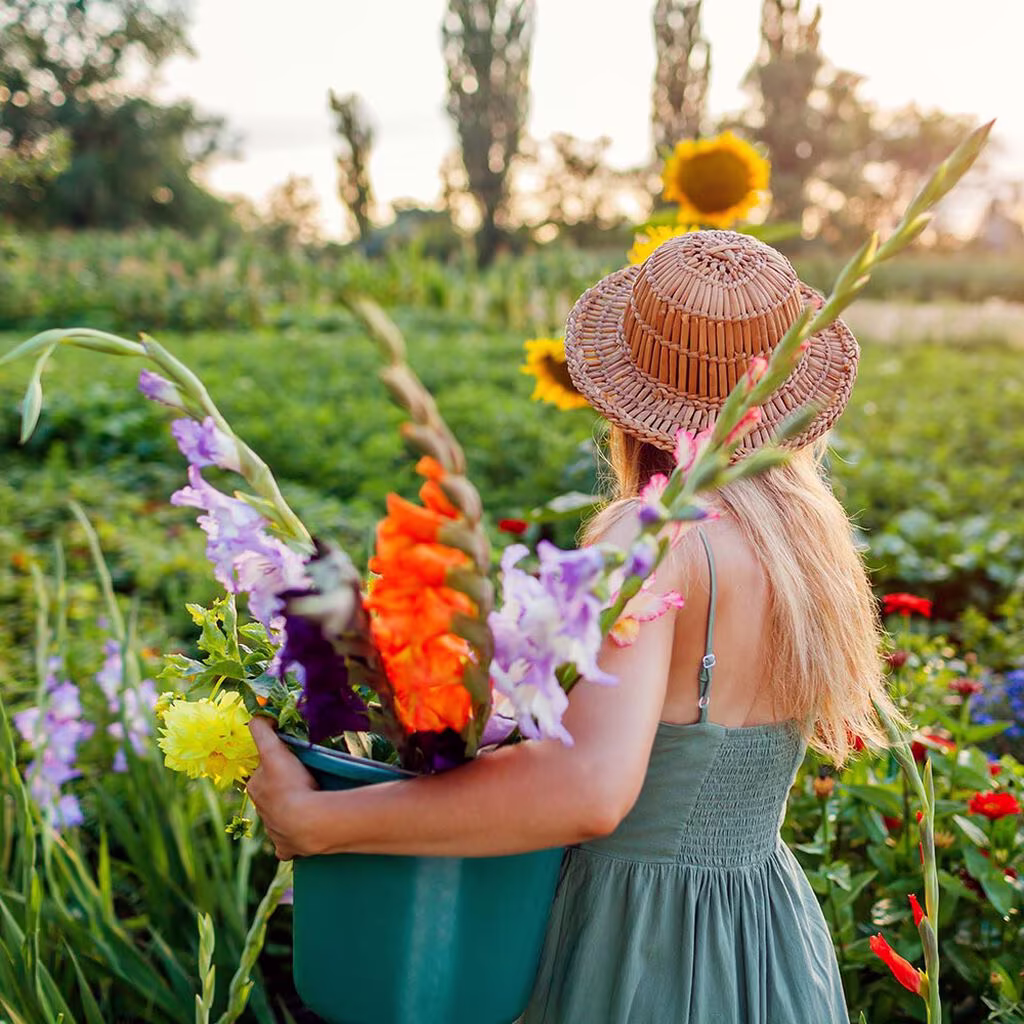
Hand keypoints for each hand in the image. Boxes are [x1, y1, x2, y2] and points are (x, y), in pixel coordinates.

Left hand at [246, 717, 320, 859]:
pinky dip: (291, 842)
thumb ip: (262, 731)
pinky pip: (286, 845)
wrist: (307, 821)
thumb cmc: (290, 783)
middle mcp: (261, 812)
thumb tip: (256, 715)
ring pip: (278, 819)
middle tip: (302, 783)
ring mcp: (273, 832)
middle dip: (281, 791)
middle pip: (270, 797)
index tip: (289, 766)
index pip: (261, 775)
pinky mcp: (286, 848)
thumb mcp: (274, 751)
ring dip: (288, 813)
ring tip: (308, 805)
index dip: (274, 768)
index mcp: (256, 789)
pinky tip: (300, 836)